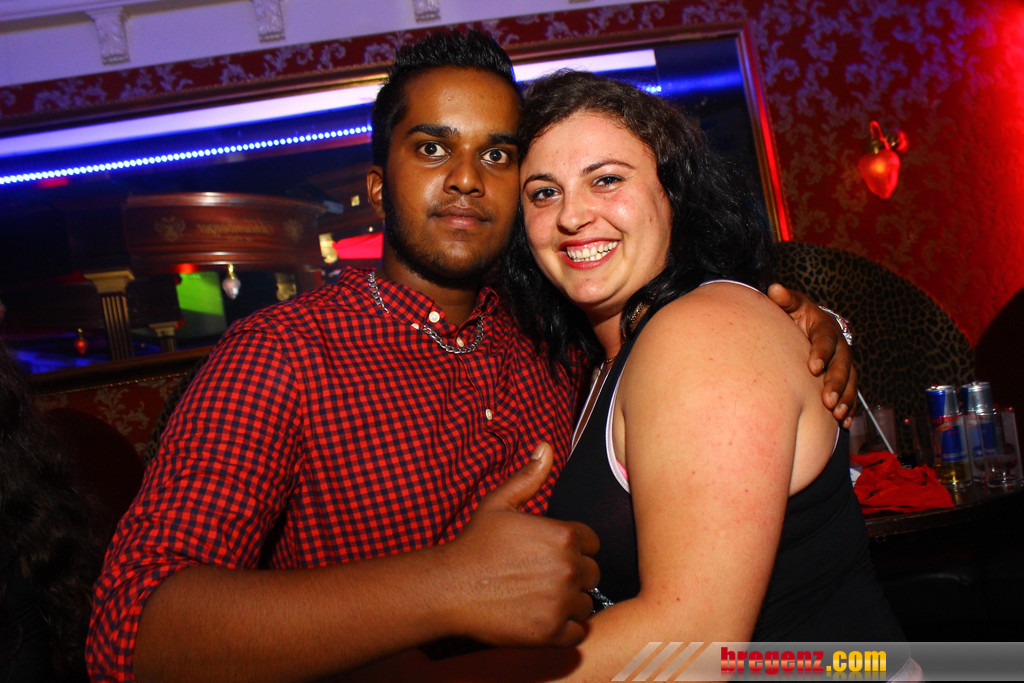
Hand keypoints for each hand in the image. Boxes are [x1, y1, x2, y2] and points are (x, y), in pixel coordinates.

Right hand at [437, 442, 599, 648]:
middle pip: (592, 574)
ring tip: (538, 597)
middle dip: (573, 575)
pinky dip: (564, 629)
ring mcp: (561, 602)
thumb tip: (545, 447)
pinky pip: (577, 632)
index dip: (572, 548)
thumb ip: (529, 477)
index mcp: (564, 535)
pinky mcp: (551, 632)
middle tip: (541, 577)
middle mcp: (568, 568)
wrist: (448, 588)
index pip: (592, 543)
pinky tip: (540, 617)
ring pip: (585, 604)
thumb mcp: (499, 503)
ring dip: (569, 603)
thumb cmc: (474, 544)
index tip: (549, 554)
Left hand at [768, 284, 856, 427]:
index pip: (825, 340)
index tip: (812, 367)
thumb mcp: (791, 305)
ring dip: (845, 398)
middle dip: (836, 383)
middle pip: (842, 365)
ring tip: (838, 414)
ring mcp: (844, 363)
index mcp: (825, 328)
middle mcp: (840, 346)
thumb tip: (774, 289)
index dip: (820, 353)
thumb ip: (784, 300)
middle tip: (828, 400)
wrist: (808, 326)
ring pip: (850, 382)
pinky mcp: (845, 378)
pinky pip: (851, 394)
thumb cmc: (795, 315)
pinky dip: (850, 408)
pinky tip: (845, 423)